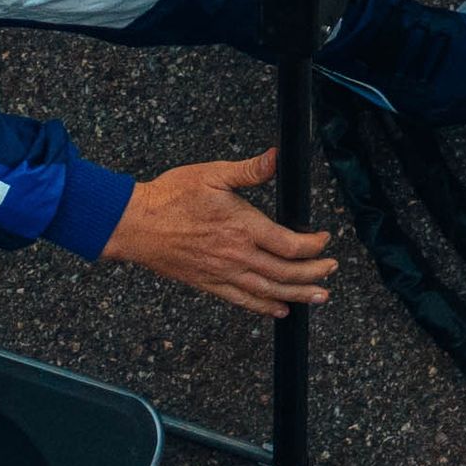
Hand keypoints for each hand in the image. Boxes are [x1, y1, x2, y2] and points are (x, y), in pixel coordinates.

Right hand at [106, 153, 333, 314]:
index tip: (324, 239)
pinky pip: (241, 300)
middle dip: (313, 274)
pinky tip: (279, 309)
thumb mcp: (213, 174)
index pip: (288, 244)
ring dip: (296, 295)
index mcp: (241, 226)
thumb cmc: (170, 196)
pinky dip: (263, 307)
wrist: (133, 224)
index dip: (313, 246)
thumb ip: (250, 170)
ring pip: (267, 290)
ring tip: (318, 297)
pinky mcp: (207, 283)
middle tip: (331, 271)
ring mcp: (221, 273)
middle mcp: (235, 255)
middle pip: (284, 272)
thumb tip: (277, 156)